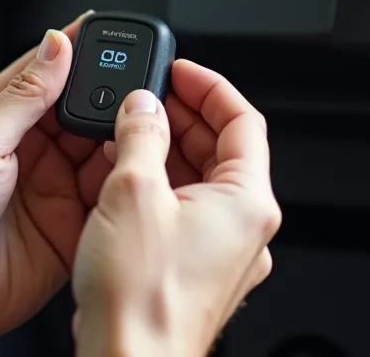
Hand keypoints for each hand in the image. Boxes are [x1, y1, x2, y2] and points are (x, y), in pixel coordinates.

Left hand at [0, 11, 110, 355]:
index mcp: (2, 120)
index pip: (48, 73)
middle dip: (112, 97)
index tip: (110, 35)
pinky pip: (111, 196)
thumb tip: (56, 45)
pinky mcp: (74, 225)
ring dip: (123, 137)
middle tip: (137, 88)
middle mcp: (33, 151)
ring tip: (140, 127)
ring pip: (105, 150)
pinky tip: (137, 168)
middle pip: (85, 110)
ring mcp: (55, 188)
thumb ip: (24, 94)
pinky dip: (127, 181)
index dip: (79, 52)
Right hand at [71, 60, 280, 356]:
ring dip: (167, 152)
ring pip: (202, 183)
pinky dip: (160, 188)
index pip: (243, 120)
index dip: (209, 86)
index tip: (179, 71)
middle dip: (183, 117)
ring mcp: (225, 256)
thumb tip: (143, 105)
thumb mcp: (132, 191)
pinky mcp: (198, 275)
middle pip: (224, 150)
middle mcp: (246, 230)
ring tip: (125, 134)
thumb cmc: (141, 298)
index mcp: (248, 201)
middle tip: (146, 96)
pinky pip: (187, 215)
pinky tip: (122, 182)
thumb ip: (141, 135)